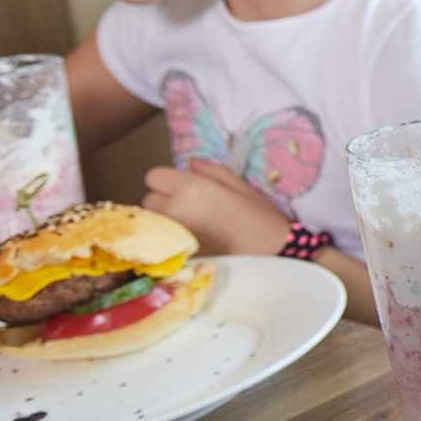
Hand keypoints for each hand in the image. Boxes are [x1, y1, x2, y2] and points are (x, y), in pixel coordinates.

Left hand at [142, 160, 290, 254]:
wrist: (271, 257)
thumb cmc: (261, 221)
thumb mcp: (241, 187)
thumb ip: (212, 171)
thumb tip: (191, 163)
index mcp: (192, 188)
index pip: (154, 176)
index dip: (167, 180)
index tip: (181, 186)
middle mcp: (177, 210)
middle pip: (149, 200)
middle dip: (164, 201)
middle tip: (189, 206)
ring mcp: (173, 234)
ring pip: (153, 221)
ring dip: (165, 220)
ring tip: (192, 224)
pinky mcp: (176, 253)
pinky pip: (162, 240)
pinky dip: (171, 238)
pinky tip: (194, 240)